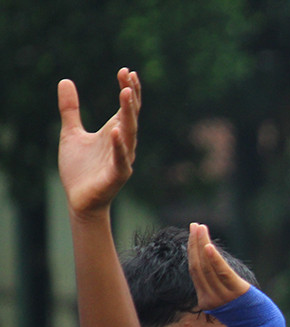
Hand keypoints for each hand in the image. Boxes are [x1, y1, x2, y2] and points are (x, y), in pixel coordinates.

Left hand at [58, 68, 140, 216]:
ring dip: (128, 114)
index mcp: (114, 132)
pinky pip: (120, 158)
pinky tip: (116, 130)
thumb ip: (70, 109)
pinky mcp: (117, 175)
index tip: (125, 71)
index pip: (126, 108)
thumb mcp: (71, 133)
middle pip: (130, 116)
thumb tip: (65, 80)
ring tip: (126, 93)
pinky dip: (119, 145)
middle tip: (128, 77)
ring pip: (129, 134)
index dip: (128, 89)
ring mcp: (122, 159)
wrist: (79, 199)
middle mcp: (123, 143)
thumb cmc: (80, 169)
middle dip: (130, 97)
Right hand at [187, 223, 250, 310]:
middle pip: (198, 266)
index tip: (192, 234)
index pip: (194, 271)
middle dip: (194, 244)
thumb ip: (216, 289)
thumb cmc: (246, 314)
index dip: (192, 251)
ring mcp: (223, 295)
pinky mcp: (236, 291)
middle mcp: (210, 298)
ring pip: (207, 266)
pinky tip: (209, 246)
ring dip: (203, 244)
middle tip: (194, 225)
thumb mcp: (226, 303)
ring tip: (201, 228)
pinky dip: (214, 259)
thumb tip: (213, 268)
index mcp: (205, 300)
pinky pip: (222, 273)